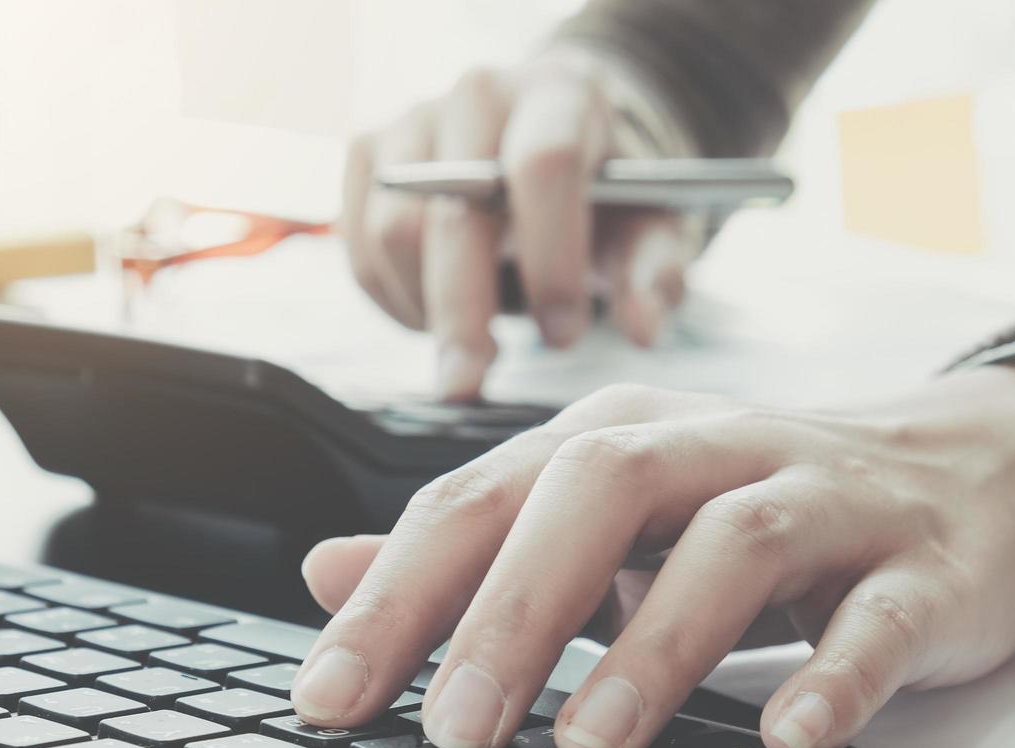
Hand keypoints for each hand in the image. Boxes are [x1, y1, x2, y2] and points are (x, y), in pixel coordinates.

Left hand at [291, 367, 1014, 747]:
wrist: (956, 472)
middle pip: (595, 494)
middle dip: (513, 611)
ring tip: (590, 742)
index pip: (480, 501)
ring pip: (731, 545)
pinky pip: (877, 614)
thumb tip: (326, 572)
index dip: (398, 597)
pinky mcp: (915, 562)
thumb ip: (469, 545)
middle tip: (453, 726)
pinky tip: (788, 737)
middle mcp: (707, 447)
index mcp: (611, 438)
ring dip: (656, 646)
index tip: (330, 697)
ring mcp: (819, 497)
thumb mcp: (598, 516)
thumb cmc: (744, 503)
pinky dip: (834, 673)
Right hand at [342, 47, 696, 400]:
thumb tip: (644, 328)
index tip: (564, 335)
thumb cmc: (602, 195)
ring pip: (393, 235)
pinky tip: (435, 316)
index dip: (551, 257)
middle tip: (470, 385)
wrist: (549, 144)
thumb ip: (654, 274)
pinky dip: (393, 300)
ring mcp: (412, 120)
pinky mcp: (366, 153)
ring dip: (426, 309)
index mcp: (560, 96)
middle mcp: (478, 94)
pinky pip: (360, 249)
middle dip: (460, 315)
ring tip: (470, 340)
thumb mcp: (650, 227)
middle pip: (450, 213)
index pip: (544, 164)